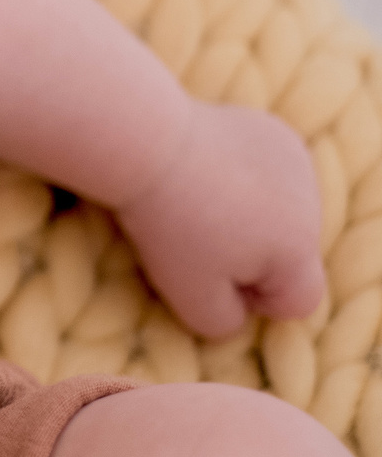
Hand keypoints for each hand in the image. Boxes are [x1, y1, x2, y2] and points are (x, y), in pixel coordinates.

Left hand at [114, 98, 325, 338]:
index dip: (255, 301)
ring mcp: (296, 164)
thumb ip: (224, 323)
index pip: (299, 302)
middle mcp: (311, 207)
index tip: (210, 275)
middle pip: (291, 256)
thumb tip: (239, 315)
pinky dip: (243, 179)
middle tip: (196, 236)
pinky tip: (204, 169)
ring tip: (198, 201)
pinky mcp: (274, 133)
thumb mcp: (191, 298)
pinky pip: (269, 175)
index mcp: (300, 250)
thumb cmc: (169, 225)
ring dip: (248, 217)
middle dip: (251, 258)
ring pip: (281, 214)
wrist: (147, 142)